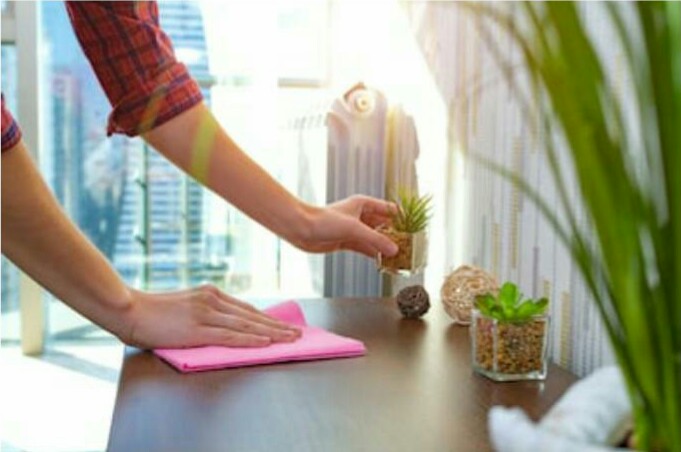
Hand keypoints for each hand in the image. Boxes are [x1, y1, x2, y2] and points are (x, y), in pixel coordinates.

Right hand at [123, 285, 301, 348]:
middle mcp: (213, 300)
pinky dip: (251, 340)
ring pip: (247, 326)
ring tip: (289, 340)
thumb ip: (208, 311)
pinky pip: (231, 337)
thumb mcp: (187, 304)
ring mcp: (206, 314)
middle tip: (297, 334)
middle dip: (277, 326)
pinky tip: (265, 343)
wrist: (131, 310)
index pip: (247, 309)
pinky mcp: (198, 329)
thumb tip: (228, 323)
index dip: (268, 319)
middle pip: (252, 316)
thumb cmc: (155, 312)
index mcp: (211, 293)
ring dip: (271, 334)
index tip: (284, 325)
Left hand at [294, 195, 399, 257]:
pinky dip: (374, 254)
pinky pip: (366, 248)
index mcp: (364, 204)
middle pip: (384, 225)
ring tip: (400, 257)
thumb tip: (394, 250)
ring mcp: (354, 229)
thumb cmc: (324, 220)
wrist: (301, 229)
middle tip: (409, 247)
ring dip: (385, 247)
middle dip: (396, 236)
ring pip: (375, 238)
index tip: (415, 230)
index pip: (390, 210)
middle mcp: (361, 215)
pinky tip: (384, 261)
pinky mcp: (347, 241)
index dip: (403, 219)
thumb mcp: (354, 228)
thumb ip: (375, 239)